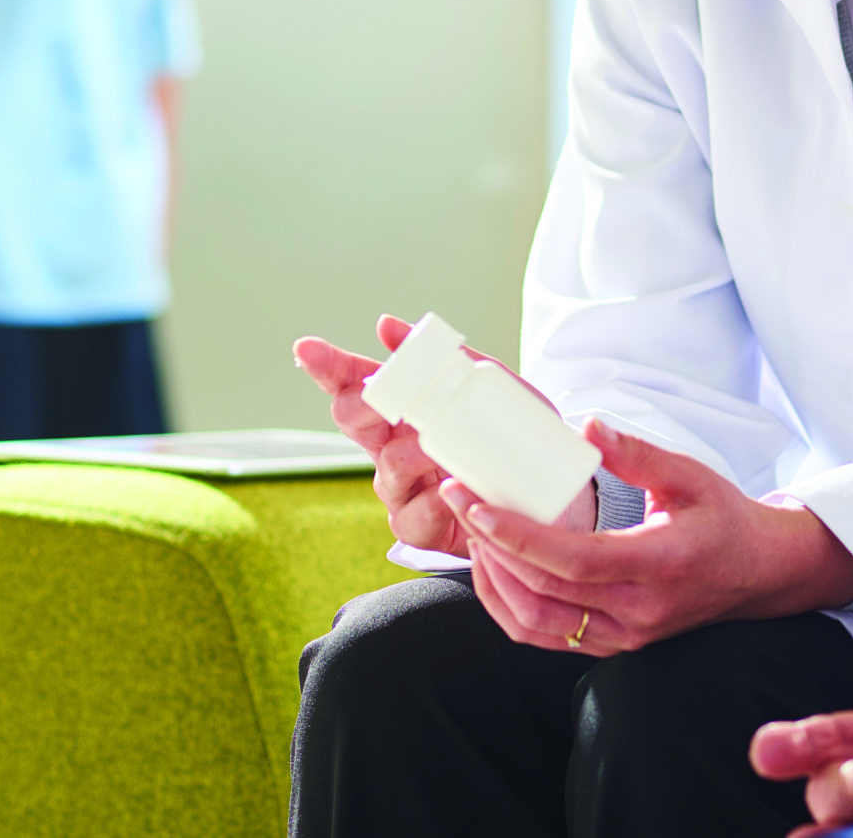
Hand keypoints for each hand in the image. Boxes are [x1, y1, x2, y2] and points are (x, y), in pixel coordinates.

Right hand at [292, 316, 595, 559]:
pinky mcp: (415, 526)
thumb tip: (388, 326)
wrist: (546, 502)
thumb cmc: (508, 440)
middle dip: (363, 402)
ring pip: (387, 463)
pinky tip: (453, 491)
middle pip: (351, 418)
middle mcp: (389, 446)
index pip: (355, 382)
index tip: (306, 348)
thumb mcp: (491, 389)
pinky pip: (413, 513)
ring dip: (416, 451)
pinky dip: (436, 500)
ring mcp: (398, 488)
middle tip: (381, 394)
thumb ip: (446, 356)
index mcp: (400, 410)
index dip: (327, 366)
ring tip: (444, 449)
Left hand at [449, 422, 852, 656]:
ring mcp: (625, 636)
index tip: (477, 504)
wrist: (760, 574)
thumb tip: (586, 426)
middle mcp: (640, 611)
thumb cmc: (725, 519)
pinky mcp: (614, 645)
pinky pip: (546, 636)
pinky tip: (493, 566)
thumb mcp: (692, 474)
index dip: (519, 536)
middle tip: (459, 499)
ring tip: (472, 530)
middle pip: (544, 590)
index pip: (576, 561)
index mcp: (661, 564)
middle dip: (490, 545)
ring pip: (536, 622)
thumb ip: (638, 452)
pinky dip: (509, 605)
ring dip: (494, 579)